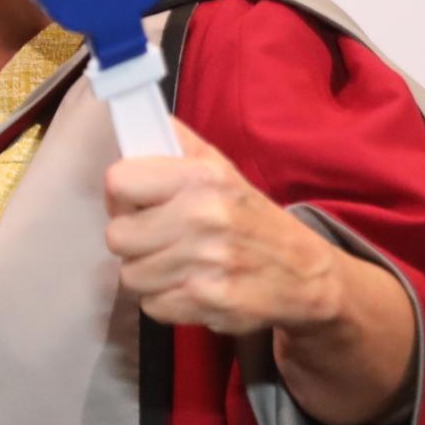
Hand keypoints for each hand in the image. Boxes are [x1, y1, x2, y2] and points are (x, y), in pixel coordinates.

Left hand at [107, 122, 345, 335]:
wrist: (307, 274)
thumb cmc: (250, 217)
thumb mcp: (219, 168)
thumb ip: (175, 144)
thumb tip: (132, 118)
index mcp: (201, 176)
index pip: (118, 181)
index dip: (123, 197)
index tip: (139, 204)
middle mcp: (203, 216)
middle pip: (116, 237)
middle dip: (134, 241)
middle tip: (160, 239)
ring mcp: (207, 262)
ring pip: (130, 275)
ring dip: (149, 274)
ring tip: (179, 264)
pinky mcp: (209, 301)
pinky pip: (152, 306)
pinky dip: (167, 301)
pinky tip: (191, 287)